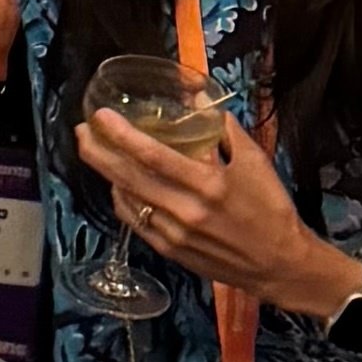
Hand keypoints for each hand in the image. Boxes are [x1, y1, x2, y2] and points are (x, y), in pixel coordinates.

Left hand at [75, 104, 326, 311]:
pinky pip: (137, 222)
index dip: (121, 135)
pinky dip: (124, 200)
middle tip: (82, 131)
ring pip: (128, 200)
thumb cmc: (271, 208)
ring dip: (107, 174)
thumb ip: (224, 128)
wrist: (279, 263)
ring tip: (96, 152)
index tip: (100, 117)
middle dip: (99, 152)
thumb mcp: (255, 161)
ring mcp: (174, 234)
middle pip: (128, 178)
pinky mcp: (171, 252)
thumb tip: (198, 98)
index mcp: (208, 184)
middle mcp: (186, 211)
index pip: (152, 155)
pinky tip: (120, 184)